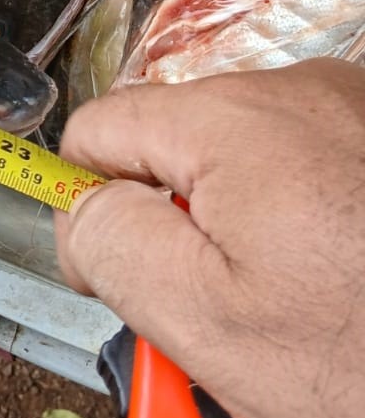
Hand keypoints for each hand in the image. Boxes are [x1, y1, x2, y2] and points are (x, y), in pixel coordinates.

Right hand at [54, 60, 364, 417]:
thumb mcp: (207, 323)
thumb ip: (110, 243)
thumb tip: (79, 205)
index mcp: (239, 120)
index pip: (101, 127)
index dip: (92, 204)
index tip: (123, 274)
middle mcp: (307, 93)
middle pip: (181, 146)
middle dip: (184, 229)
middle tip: (228, 318)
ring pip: (252, 166)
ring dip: (251, 235)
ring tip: (304, 317)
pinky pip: (319, 174)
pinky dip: (316, 230)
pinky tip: (350, 294)